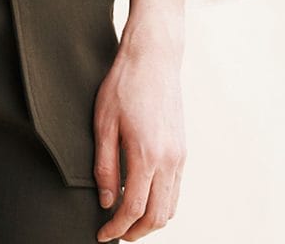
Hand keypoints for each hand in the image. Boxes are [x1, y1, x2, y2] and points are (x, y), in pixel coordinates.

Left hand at [93, 28, 186, 240]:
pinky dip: (160, 204)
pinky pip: (175, 190)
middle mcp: (168, 160)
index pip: (133, 208)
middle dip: (135, 232)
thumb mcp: (103, 123)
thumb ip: (104, 165)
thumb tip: (106, 202)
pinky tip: (141, 197)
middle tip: (114, 234)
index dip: (116, 228)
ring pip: (170, 207)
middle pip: (156, 216)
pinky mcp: (182, 150)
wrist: (153, 58)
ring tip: (126, 220)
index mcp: (146, 154)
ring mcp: (179, 156)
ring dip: (150, 221)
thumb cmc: (123, 85)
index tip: (102, 235)